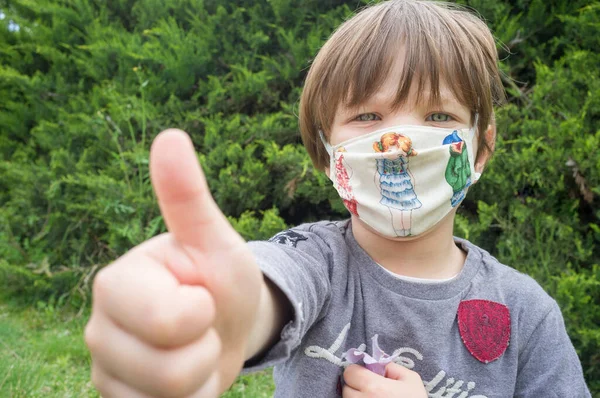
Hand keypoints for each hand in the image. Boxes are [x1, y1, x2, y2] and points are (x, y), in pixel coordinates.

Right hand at [85, 129, 263, 396]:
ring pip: (168, 397)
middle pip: (167, 370)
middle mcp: (100, 328)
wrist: (227, 325)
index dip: (200, 313)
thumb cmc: (222, 279)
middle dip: (204, 349)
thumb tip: (169, 136)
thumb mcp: (215, 241)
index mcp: (116, 283)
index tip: (202, 296)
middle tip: (201, 325)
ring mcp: (107, 369)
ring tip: (195, 349)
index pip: (166, 321)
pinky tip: (186, 376)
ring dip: (200, 375)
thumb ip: (187, 198)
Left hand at [342, 363, 426, 397]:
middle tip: (370, 389)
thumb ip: (391, 367)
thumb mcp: (411, 380)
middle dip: (356, 387)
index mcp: (374, 387)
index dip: (358, 372)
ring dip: (357, 397)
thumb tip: (376, 364)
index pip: (349, 372)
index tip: (366, 375)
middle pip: (346, 389)